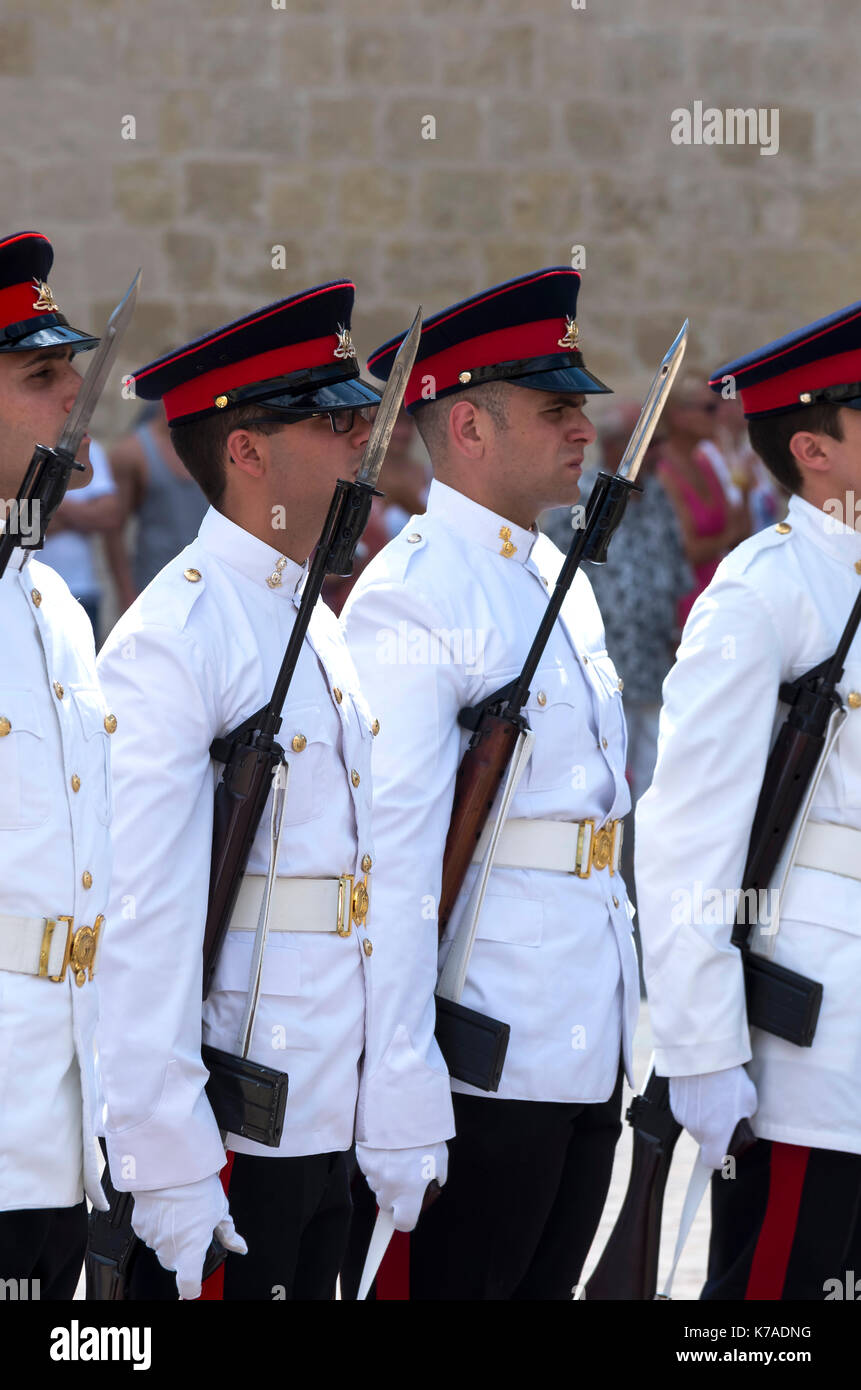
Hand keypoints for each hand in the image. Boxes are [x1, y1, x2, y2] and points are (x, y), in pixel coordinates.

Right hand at [130, 1174, 246, 1298]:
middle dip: (183, 1250)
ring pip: (162, 1246)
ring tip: (180, 1212)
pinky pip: (149, 1233)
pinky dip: (156, 1225)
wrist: (170, 1167)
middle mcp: (169, 1250)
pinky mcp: (139, 1226)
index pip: (188, 1285)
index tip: (194, 1284)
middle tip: (193, 1226)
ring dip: (169, 1236)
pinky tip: (166, 1208)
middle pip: (175, 1262)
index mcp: (190, 1251)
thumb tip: (240, 1246)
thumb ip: (229, 1234)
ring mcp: (152, 1239)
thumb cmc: (197, 1188)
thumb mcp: (220, 1210)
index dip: (192, 1286)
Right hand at [356, 1141, 447, 1232]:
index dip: (406, 1218)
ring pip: (376, 1186)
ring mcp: (374, 1174)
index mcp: (410, 1192)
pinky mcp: (363, 1159)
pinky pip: (368, 1169)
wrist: (403, 1110)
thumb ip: (436, 1178)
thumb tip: (432, 1183)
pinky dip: (376, 1163)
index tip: (409, 1211)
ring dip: (384, 1178)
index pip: (404, 1222)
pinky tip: (386, 1148)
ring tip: (397, 1156)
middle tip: (405, 1175)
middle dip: (395, 1195)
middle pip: (387, 1204)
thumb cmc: (424, 1135)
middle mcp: (390, 1187)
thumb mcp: (440, 1160)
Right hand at [669, 1065, 756, 1168]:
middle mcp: (696, 1130)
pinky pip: (685, 1108)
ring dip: (703, 1113)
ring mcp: (682, 1115)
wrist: (700, 1053)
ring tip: (714, 1092)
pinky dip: (693, 1101)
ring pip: (695, 1122)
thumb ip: (743, 1120)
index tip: (728, 1149)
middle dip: (715, 1128)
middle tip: (726, 1109)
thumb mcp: (749, 1102)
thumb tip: (740, 1123)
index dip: (722, 1157)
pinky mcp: (673, 1100)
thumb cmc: (727, 1077)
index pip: (714, 1161)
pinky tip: (702, 1086)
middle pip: (705, 1138)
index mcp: (716, 1135)